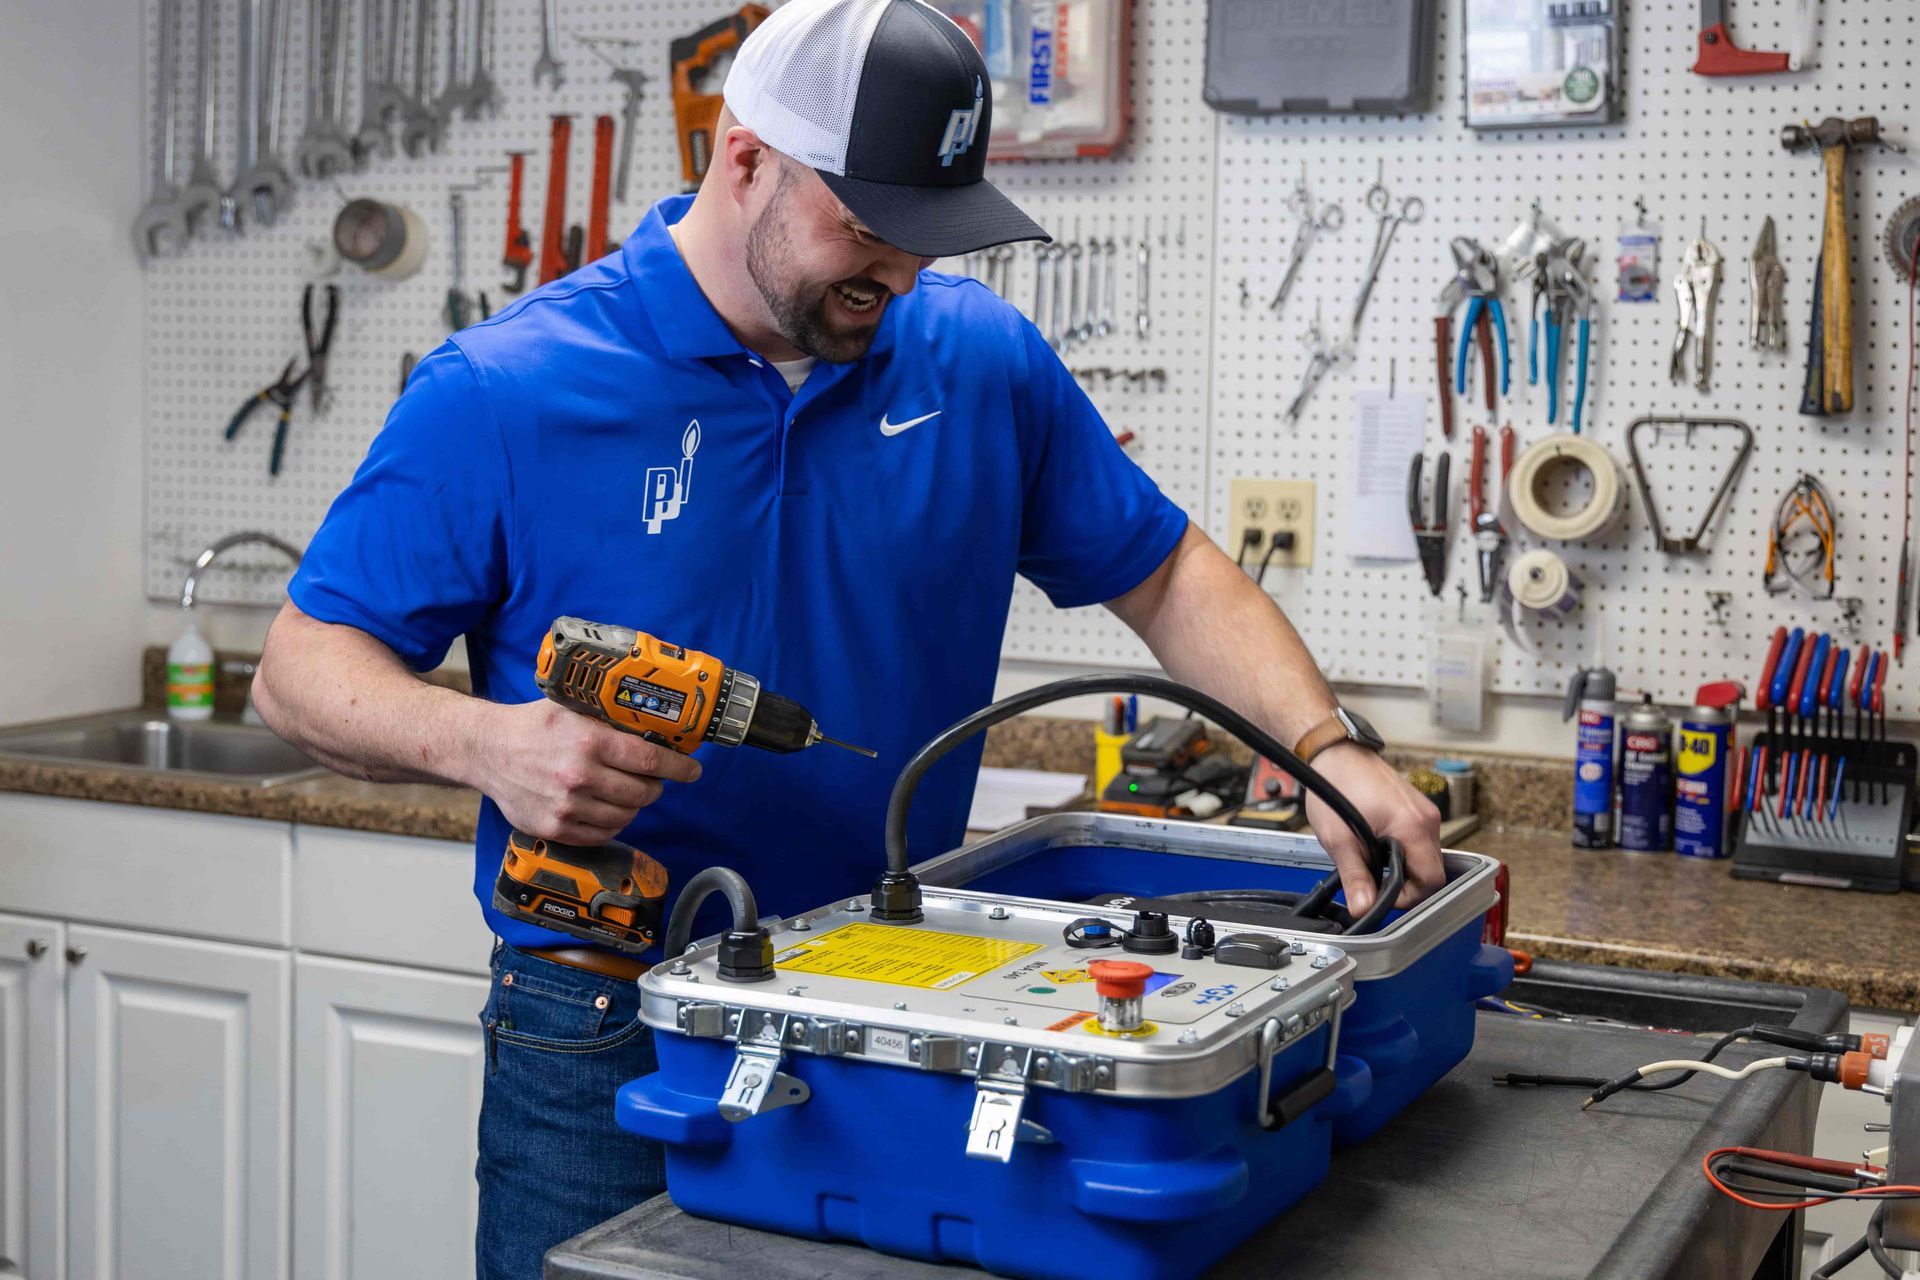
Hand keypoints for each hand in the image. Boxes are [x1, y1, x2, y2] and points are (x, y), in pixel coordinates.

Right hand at [470, 700, 701, 844]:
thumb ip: (611, 720)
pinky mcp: (555, 828)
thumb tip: (657, 728)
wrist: (487, 750)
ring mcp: (566, 807)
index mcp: (588, 742)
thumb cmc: (534, 726)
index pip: (649, 762)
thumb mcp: (573, 709)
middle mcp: (578, 776)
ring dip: (635, 806)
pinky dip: (613, 823)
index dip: (678, 768)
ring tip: (629, 792)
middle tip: (654, 779)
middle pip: (642, 792)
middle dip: (656, 787)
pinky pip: (602, 834)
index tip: (692, 771)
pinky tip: (608, 808)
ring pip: (626, 816)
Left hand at [1301, 744, 1444, 915]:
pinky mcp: (1417, 808)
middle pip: (1433, 870)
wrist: (1335, 753)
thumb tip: (1363, 907)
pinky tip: (1378, 847)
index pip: (1432, 880)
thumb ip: (1355, 876)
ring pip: (1426, 856)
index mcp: (1414, 826)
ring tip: (1372, 861)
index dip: (1409, 897)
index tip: (1384, 897)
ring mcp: (1425, 811)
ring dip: (1403, 866)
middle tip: (1375, 882)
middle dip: (1405, 883)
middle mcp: (1427, 818)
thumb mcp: (1340, 838)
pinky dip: (1403, 850)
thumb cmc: (1336, 785)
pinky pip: (1419, 840)